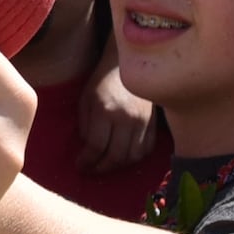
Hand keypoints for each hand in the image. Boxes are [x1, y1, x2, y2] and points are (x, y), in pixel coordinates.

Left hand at [75, 52, 158, 174]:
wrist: (127, 64)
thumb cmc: (101, 81)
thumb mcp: (85, 100)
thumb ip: (85, 126)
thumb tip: (89, 150)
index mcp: (106, 111)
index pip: (97, 147)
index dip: (87, 161)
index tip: (79, 165)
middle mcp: (126, 118)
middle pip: (116, 156)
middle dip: (101, 168)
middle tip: (91, 169)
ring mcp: (143, 121)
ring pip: (133, 157)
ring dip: (118, 166)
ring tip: (106, 163)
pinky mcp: (153, 122)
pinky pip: (146, 149)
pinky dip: (135, 158)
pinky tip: (124, 155)